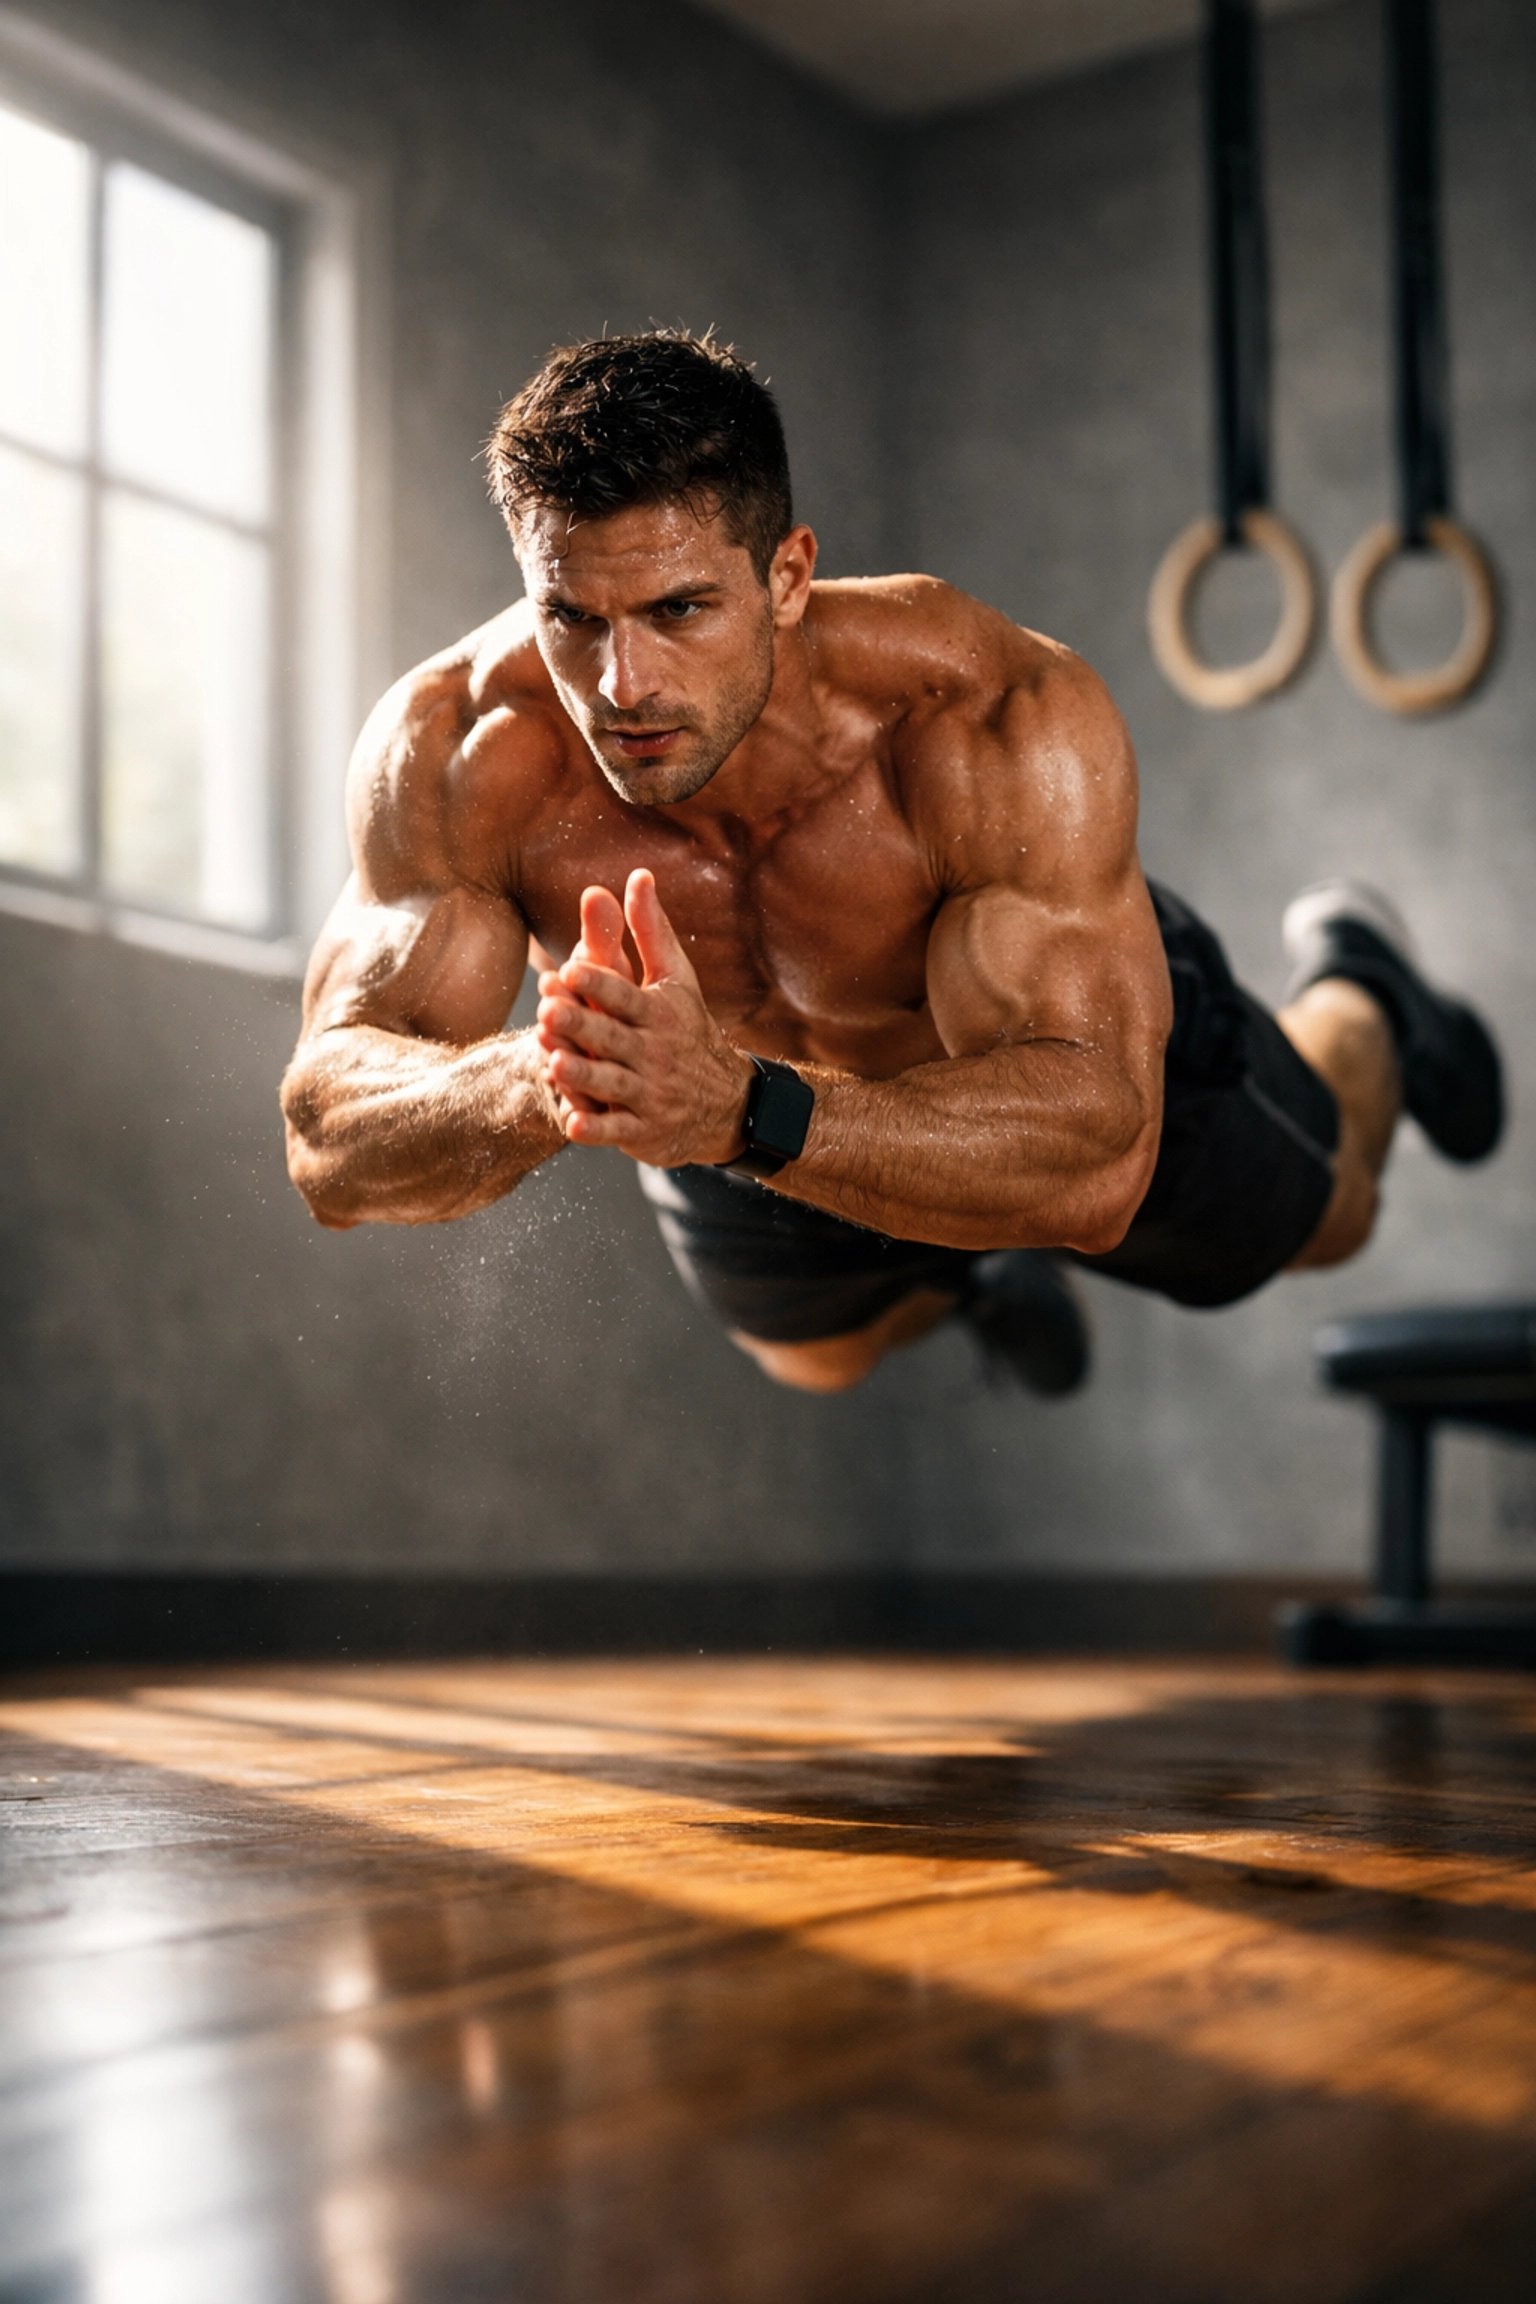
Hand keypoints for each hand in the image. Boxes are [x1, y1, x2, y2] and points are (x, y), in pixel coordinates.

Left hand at [535, 870, 754, 1165]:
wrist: (727, 1103)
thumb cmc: (687, 1031)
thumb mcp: (675, 980)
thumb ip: (649, 930)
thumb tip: (637, 875)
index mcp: (659, 1014)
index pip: (626, 996)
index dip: (599, 983)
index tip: (568, 968)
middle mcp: (655, 1053)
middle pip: (613, 1038)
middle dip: (582, 1026)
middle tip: (548, 1011)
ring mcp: (650, 1095)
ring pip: (612, 1085)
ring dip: (583, 1076)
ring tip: (552, 1063)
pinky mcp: (644, 1131)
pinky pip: (617, 1130)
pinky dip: (597, 1130)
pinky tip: (571, 1125)